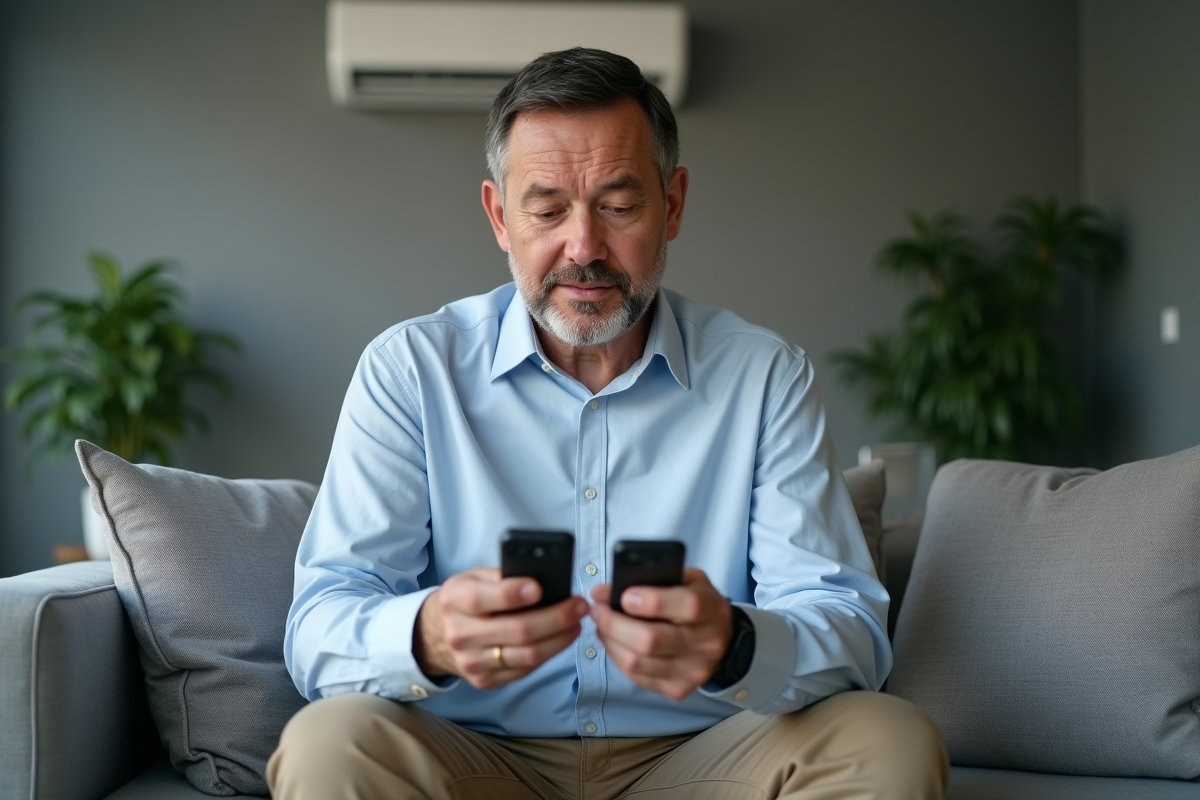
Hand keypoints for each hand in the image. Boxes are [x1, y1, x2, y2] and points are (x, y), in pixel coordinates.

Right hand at [414, 567, 588, 689]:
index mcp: (454, 600)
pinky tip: (561, 639)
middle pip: (516, 630)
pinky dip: (549, 654)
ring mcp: (472, 662)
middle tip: (578, 605)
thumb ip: (501, 576)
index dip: (513, 594)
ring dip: (559, 639)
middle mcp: (460, 634)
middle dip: (555, 618)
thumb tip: (543, 580)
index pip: (482, 599)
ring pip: (526, 655)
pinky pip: (525, 669)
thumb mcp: (473, 577)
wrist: (436, 636)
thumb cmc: (464, 600)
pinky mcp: (485, 681)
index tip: (540, 588)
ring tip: (577, 623)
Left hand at [589, 567, 733, 700]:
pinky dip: (618, 658)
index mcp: (711, 609)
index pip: (686, 606)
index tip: (624, 595)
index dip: (650, 601)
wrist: (722, 638)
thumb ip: (654, 579)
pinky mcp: (678, 689)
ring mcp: (693, 671)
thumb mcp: (687, 579)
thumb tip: (605, 591)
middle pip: (651, 641)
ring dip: (610, 641)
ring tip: (602, 625)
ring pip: (637, 663)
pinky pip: (636, 677)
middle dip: (614, 624)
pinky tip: (615, 643)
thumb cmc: (698, 603)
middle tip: (597, 609)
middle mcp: (706, 644)